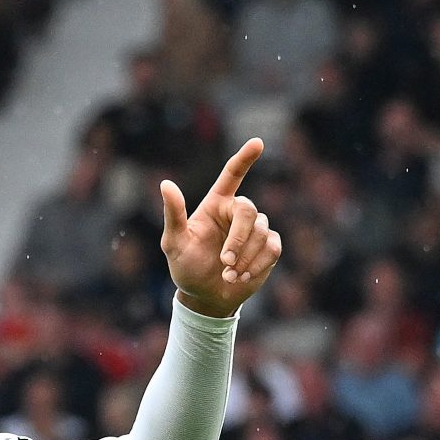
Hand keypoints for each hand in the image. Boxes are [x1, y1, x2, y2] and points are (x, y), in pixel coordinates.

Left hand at [161, 138, 281, 317]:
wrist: (205, 297)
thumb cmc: (187, 267)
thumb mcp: (174, 243)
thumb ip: (173, 215)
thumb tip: (165, 183)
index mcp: (216, 204)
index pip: (233, 174)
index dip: (245, 158)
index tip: (258, 142)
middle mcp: (236, 212)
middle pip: (249, 211)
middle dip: (239, 238)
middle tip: (225, 262)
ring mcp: (256, 230)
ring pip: (262, 233)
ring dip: (245, 258)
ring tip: (228, 275)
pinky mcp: (269, 248)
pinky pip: (273, 248)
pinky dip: (258, 265)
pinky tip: (242, 278)